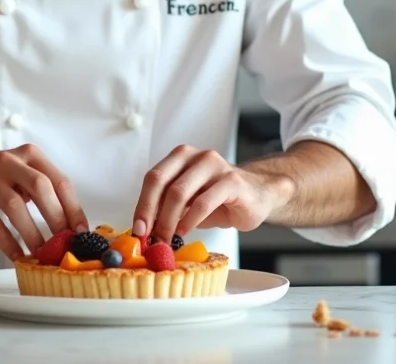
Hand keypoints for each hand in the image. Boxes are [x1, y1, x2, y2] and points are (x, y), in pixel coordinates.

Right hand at [0, 144, 87, 259]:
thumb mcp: (22, 172)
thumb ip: (45, 191)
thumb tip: (72, 225)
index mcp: (29, 155)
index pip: (59, 180)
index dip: (73, 208)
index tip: (81, 230)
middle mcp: (8, 162)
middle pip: (40, 187)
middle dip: (56, 218)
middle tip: (64, 242)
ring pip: (16, 207)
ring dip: (32, 234)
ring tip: (42, 253)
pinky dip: (8, 243)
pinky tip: (18, 255)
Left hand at [132, 145, 293, 244]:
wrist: (259, 196)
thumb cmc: (219, 200)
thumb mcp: (188, 203)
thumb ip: (166, 208)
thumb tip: (142, 229)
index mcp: (180, 157)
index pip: (153, 178)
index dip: (141, 205)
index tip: (137, 230)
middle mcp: (195, 156)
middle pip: (162, 182)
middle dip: (150, 213)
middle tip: (148, 237)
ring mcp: (214, 165)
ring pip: (180, 192)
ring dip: (168, 221)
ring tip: (166, 240)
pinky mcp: (232, 181)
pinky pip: (204, 202)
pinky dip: (190, 220)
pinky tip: (185, 232)